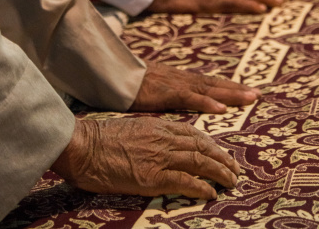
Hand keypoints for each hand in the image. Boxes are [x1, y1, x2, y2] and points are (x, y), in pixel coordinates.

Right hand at [51, 117, 239, 199]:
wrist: (83, 146)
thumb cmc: (99, 141)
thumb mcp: (131, 130)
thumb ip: (150, 136)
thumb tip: (160, 148)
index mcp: (157, 125)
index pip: (193, 133)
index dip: (211, 144)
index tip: (221, 153)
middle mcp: (163, 139)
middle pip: (202, 147)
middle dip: (222, 158)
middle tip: (235, 169)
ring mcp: (159, 157)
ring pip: (200, 162)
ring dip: (219, 172)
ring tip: (230, 181)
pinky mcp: (153, 177)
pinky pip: (185, 182)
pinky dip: (201, 187)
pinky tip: (210, 193)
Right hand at [131, 61, 260, 113]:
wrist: (110, 74)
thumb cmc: (126, 83)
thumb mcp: (149, 88)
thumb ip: (162, 94)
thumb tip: (170, 99)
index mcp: (177, 79)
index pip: (207, 82)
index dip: (227, 87)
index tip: (245, 91)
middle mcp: (180, 79)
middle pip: (213, 83)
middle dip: (236, 89)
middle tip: (258, 94)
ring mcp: (173, 84)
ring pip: (207, 88)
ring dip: (230, 93)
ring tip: (250, 98)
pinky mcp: (165, 92)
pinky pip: (189, 98)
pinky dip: (206, 102)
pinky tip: (221, 108)